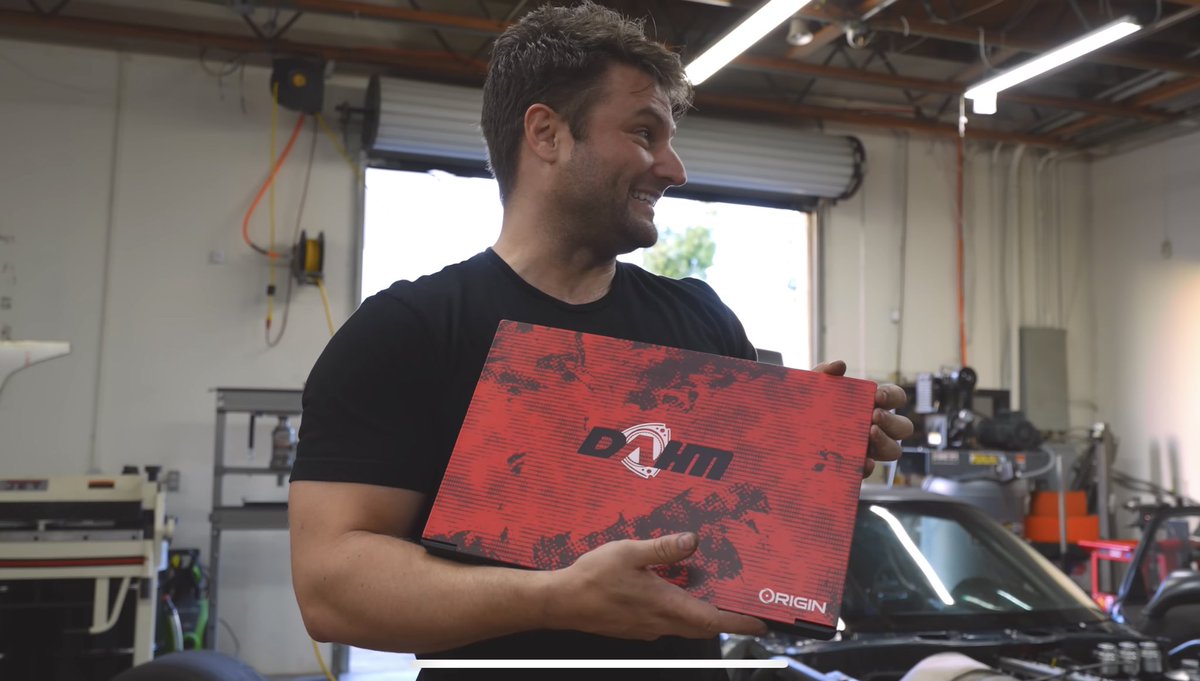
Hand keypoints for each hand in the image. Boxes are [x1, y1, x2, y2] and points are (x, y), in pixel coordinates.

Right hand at [544, 532, 767, 639]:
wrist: (561, 603)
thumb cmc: (592, 578)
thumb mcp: (630, 552)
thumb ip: (664, 548)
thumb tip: (694, 540)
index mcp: (666, 605)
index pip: (713, 619)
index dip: (740, 622)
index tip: (761, 623)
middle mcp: (661, 622)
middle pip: (703, 626)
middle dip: (726, 619)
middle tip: (743, 608)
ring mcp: (647, 628)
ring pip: (685, 626)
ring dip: (703, 615)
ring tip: (714, 597)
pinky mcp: (635, 626)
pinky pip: (667, 622)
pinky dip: (681, 612)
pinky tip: (673, 593)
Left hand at [812, 360, 912, 476]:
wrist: (783, 432)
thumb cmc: (805, 405)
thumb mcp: (811, 387)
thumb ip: (823, 373)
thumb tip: (840, 365)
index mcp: (870, 404)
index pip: (895, 398)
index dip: (893, 396)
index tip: (877, 396)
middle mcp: (875, 427)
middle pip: (903, 427)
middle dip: (892, 421)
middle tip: (874, 416)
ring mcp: (866, 448)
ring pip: (893, 451)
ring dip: (886, 442)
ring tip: (869, 433)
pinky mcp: (852, 467)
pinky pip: (868, 470)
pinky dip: (868, 466)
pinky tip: (862, 461)